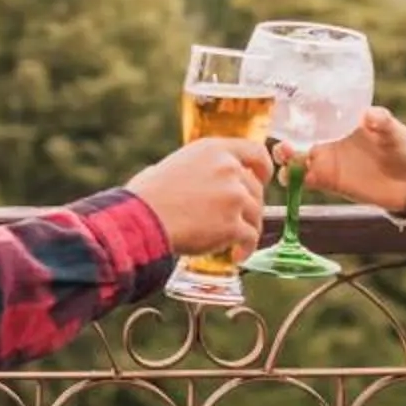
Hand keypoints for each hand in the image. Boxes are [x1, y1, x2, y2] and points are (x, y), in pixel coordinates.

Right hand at [128, 137, 272, 260]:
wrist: (143, 219)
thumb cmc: (147, 195)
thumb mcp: (173, 164)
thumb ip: (196, 168)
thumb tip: (196, 179)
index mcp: (214, 150)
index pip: (255, 151)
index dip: (263, 167)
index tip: (262, 179)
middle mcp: (229, 169)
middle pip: (255, 189)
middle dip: (249, 207)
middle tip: (238, 220)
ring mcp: (233, 197)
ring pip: (256, 214)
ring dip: (248, 228)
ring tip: (235, 243)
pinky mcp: (233, 225)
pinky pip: (250, 238)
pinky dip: (246, 248)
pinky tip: (236, 255)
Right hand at [292, 106, 405, 216]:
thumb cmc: (404, 148)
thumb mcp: (394, 132)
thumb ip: (383, 123)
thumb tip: (370, 115)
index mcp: (340, 124)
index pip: (311, 117)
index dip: (294, 116)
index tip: (284, 115)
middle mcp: (329, 141)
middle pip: (297, 139)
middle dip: (284, 142)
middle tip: (283, 147)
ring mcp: (328, 162)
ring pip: (296, 161)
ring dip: (286, 162)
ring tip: (287, 165)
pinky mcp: (330, 182)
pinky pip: (306, 181)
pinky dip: (295, 181)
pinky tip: (293, 181)